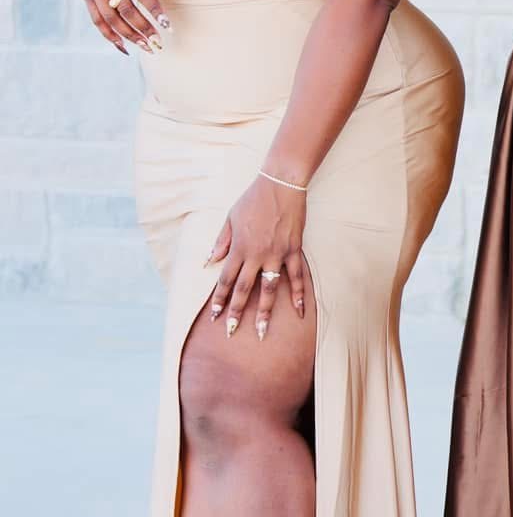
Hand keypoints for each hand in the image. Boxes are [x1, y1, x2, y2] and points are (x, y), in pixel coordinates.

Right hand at [67, 0, 177, 53]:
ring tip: (146, 47)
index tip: (167, 25)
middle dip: (143, 28)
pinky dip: (108, 35)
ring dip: (128, 35)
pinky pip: (96, 20)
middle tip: (158, 43)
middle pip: (126, 10)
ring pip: (111, 19)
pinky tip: (122, 46)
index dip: (155, 10)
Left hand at [204, 175, 308, 341]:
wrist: (281, 184)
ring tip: (262, 331)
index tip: (214, 316)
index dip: (219, 299)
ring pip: (269, 289)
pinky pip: (297, 276)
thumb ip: (221, 242)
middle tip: (231, 332)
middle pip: (244, 290)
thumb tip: (209, 261)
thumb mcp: (230, 218)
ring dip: (264, 311)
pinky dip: (299, 293)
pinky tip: (299, 310)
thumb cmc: (253, 199)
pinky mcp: (294, 250)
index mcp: (238, 248)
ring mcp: (277, 254)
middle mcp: (256, 255)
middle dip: (236, 313)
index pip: (226, 280)